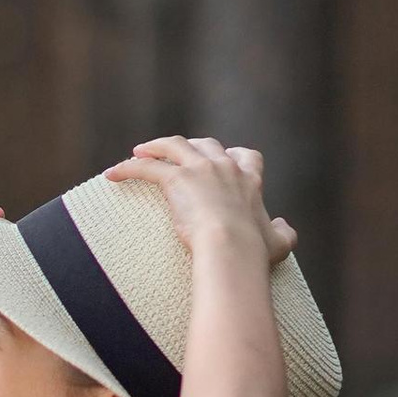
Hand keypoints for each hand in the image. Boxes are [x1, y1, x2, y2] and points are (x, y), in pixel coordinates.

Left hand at [108, 136, 295, 266]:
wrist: (232, 249)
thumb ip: (284, 232)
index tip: (223, 162)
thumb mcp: (279, 243)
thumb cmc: (253, 251)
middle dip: (191, 147)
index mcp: (250, 180)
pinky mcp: (176, 178)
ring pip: (173, 145)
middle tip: (174, 157)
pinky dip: (127, 168)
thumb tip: (283, 225)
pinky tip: (112, 174)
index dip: (232, 157)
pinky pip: (146, 167)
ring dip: (156, 147)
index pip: (245, 156)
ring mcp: (200, 169)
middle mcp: (226, 167)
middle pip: (207, 145)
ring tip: (139, 153)